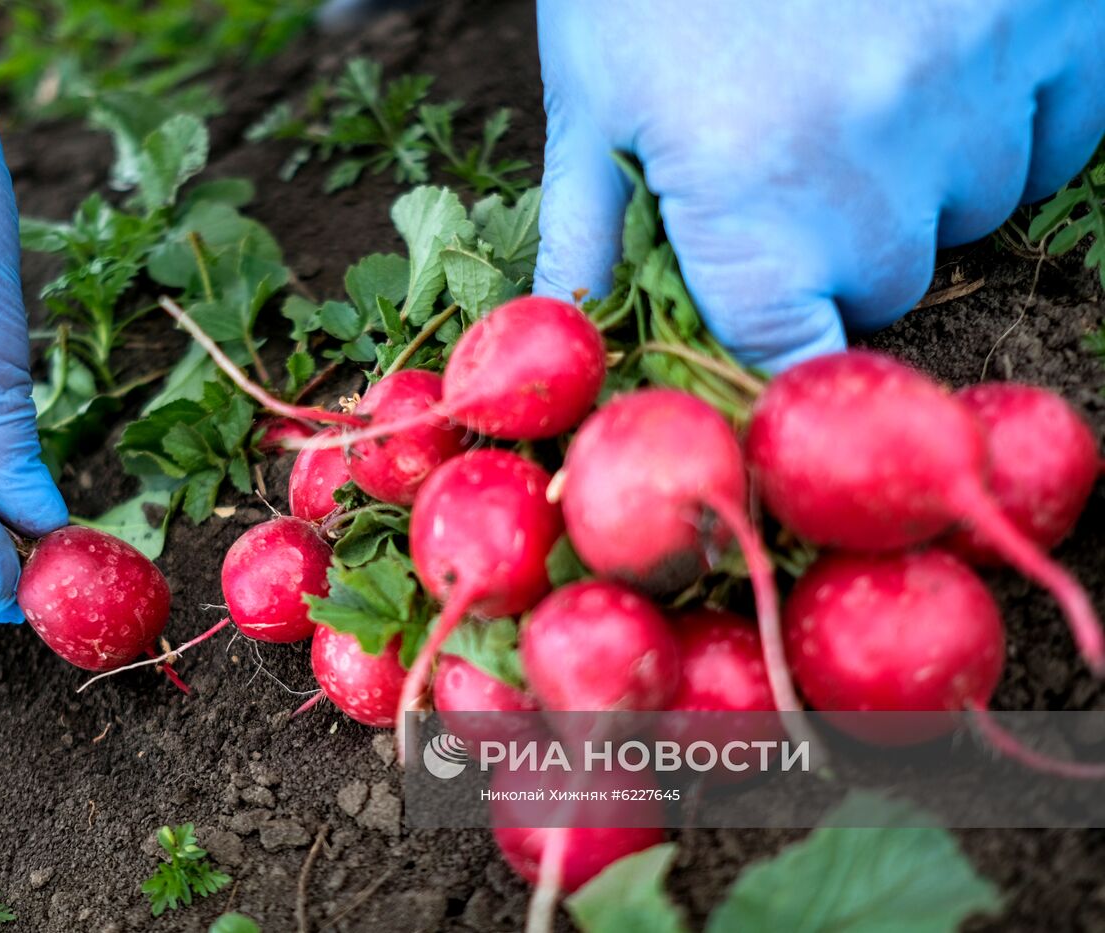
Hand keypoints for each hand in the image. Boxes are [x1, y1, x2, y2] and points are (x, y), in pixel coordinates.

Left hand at [535, 0, 1104, 370]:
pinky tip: (937, 57)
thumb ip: (591, 231)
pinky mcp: (1059, 25)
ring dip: (924, 178)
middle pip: (882, 286)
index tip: (774, 319)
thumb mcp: (594, 93)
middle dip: (838, 247)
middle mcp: (873, 158)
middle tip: (793, 151)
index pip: (785, 350)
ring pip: (975, 211)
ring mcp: (980, 86)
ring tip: (858, 81)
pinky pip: (1057, 139)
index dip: (778, 345)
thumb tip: (571, 333)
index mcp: (746, 191)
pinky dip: (1011, 121)